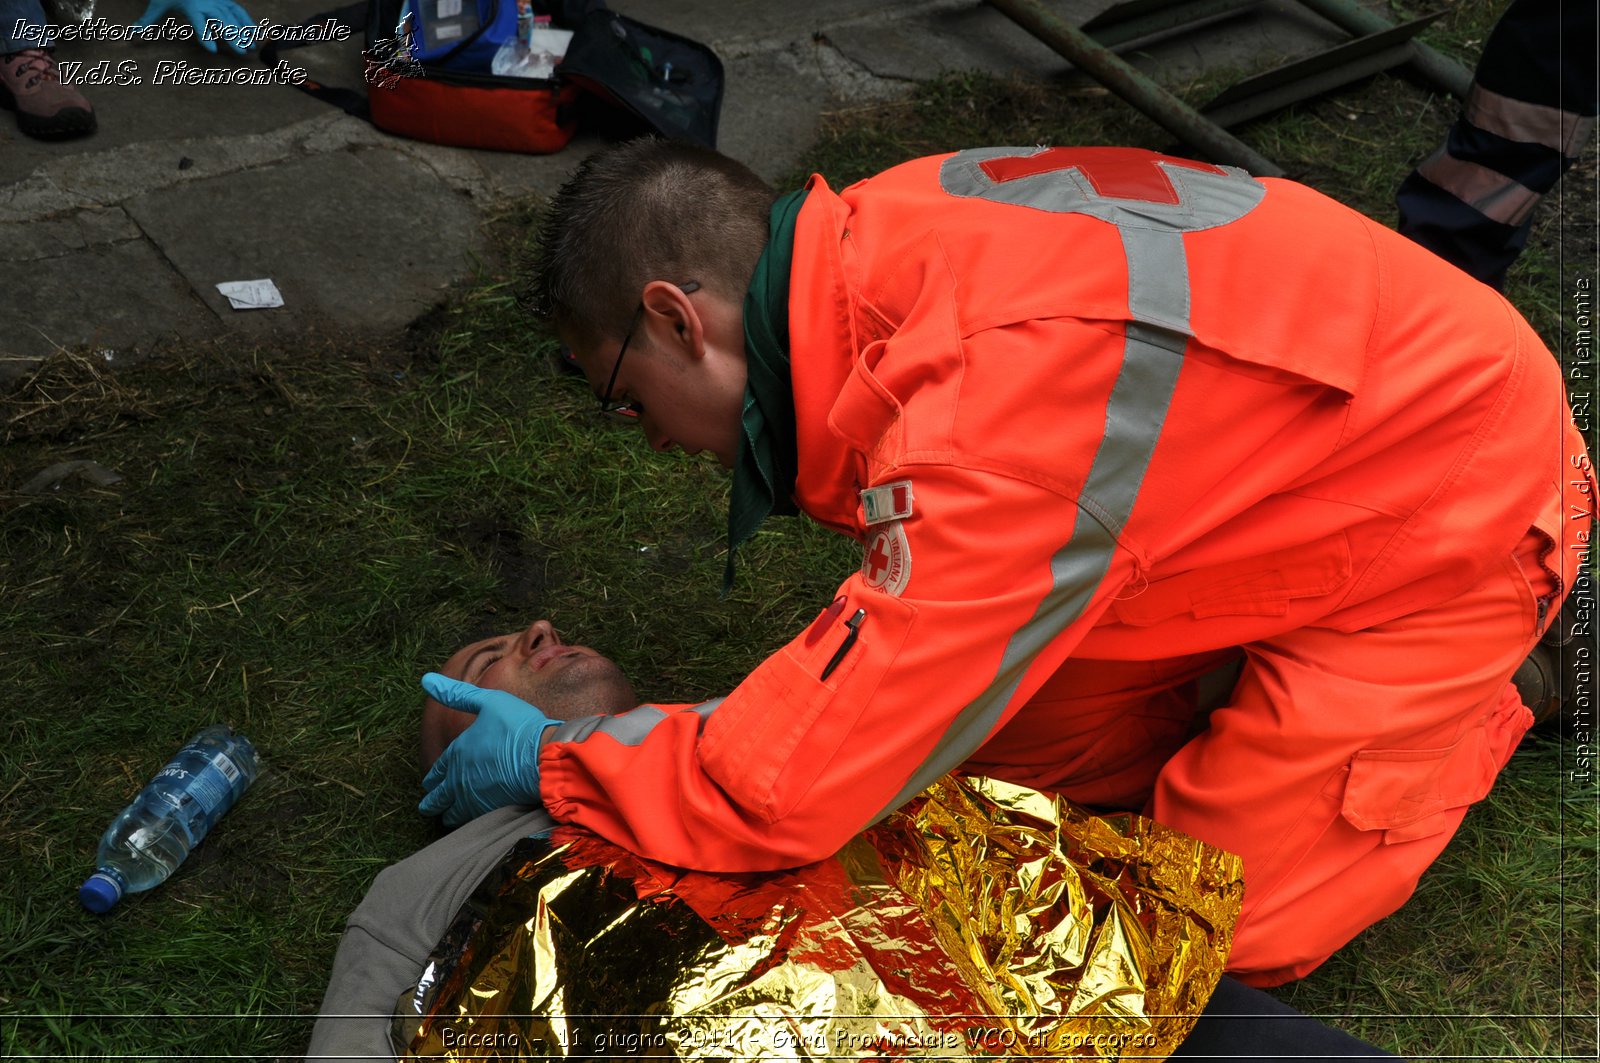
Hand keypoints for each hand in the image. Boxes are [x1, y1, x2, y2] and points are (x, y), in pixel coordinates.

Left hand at [135, 0, 257, 54]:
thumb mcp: (158, 5)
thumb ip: (147, 21)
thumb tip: (131, 34)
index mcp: (190, 4)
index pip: (199, 21)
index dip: (205, 35)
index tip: (212, 50)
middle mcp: (207, 1)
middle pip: (221, 20)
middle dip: (233, 36)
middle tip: (241, 52)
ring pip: (233, 16)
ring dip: (243, 32)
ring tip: (252, 47)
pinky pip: (238, 10)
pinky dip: (247, 22)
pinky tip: (254, 35)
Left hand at [418, 673, 554, 828]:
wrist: (544, 757)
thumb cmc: (519, 727)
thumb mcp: (488, 702)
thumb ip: (457, 694)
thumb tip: (426, 679)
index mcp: (457, 753)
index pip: (437, 771)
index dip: (433, 778)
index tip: (429, 784)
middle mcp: (460, 779)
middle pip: (439, 797)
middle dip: (433, 802)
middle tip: (429, 808)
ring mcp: (475, 798)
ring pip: (453, 814)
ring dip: (449, 814)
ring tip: (447, 817)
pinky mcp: (492, 811)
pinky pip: (472, 821)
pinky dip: (469, 822)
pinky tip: (471, 823)